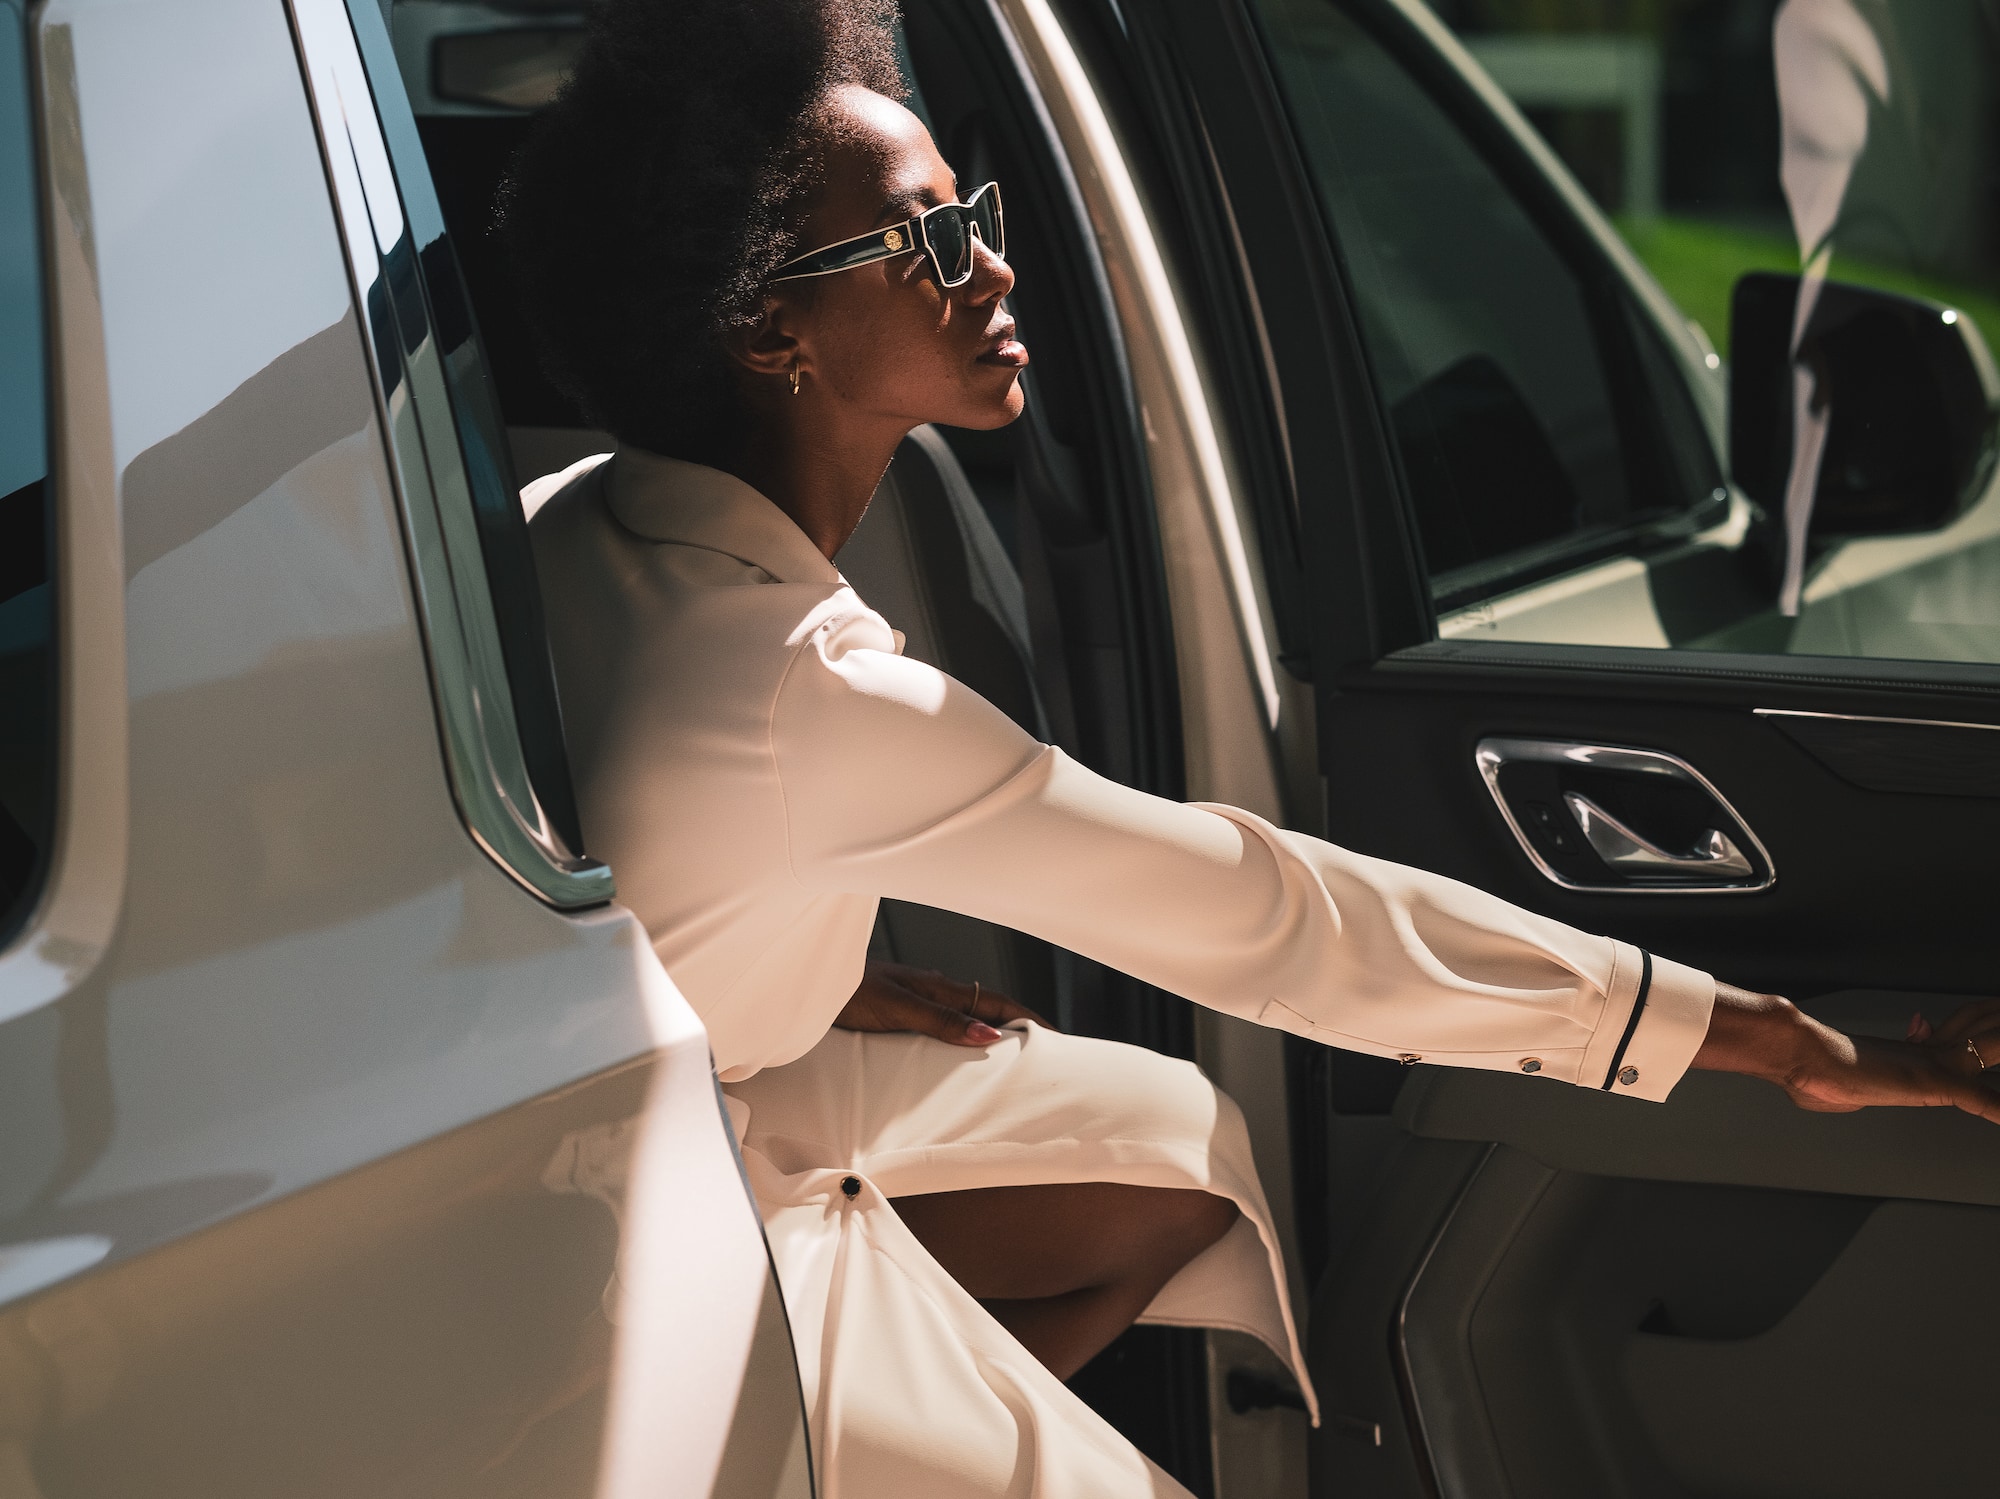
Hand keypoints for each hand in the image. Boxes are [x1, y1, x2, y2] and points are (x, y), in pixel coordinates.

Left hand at [834, 959, 1052, 1046]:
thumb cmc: (843, 992)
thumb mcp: (895, 1007)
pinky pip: (944, 1025)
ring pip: (965, 1017)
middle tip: (1048, 1052)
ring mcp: (917, 1001)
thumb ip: (939, 1021)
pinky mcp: (899, 1013)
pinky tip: (962, 1055)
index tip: (1058, 1038)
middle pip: (986, 1009)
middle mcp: (932, 991)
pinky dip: (964, 1039)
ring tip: (1014, 1060)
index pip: (995, 1002)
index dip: (1027, 1019)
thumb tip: (990, 1034)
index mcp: (937, 986)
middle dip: (1018, 1027)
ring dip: (991, 1033)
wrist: (803, 983)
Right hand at [1695, 984, 1999, 1123]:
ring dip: (1997, 1043)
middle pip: (1968, 1034)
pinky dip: (1994, 1107)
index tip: (1939, 1022)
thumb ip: (1844, 1094)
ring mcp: (1929, 1067)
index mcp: (1897, 1057)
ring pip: (1985, 1052)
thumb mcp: (1829, 1090)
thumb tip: (1830, 1096)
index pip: (1937, 1041)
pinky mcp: (1931, 1083)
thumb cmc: (1805, 1072)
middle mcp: (1918, 1057)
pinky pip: (1977, 1098)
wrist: (1799, 1055)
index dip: (1951, 1027)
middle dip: (1986, 1022)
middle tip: (1994, 1009)